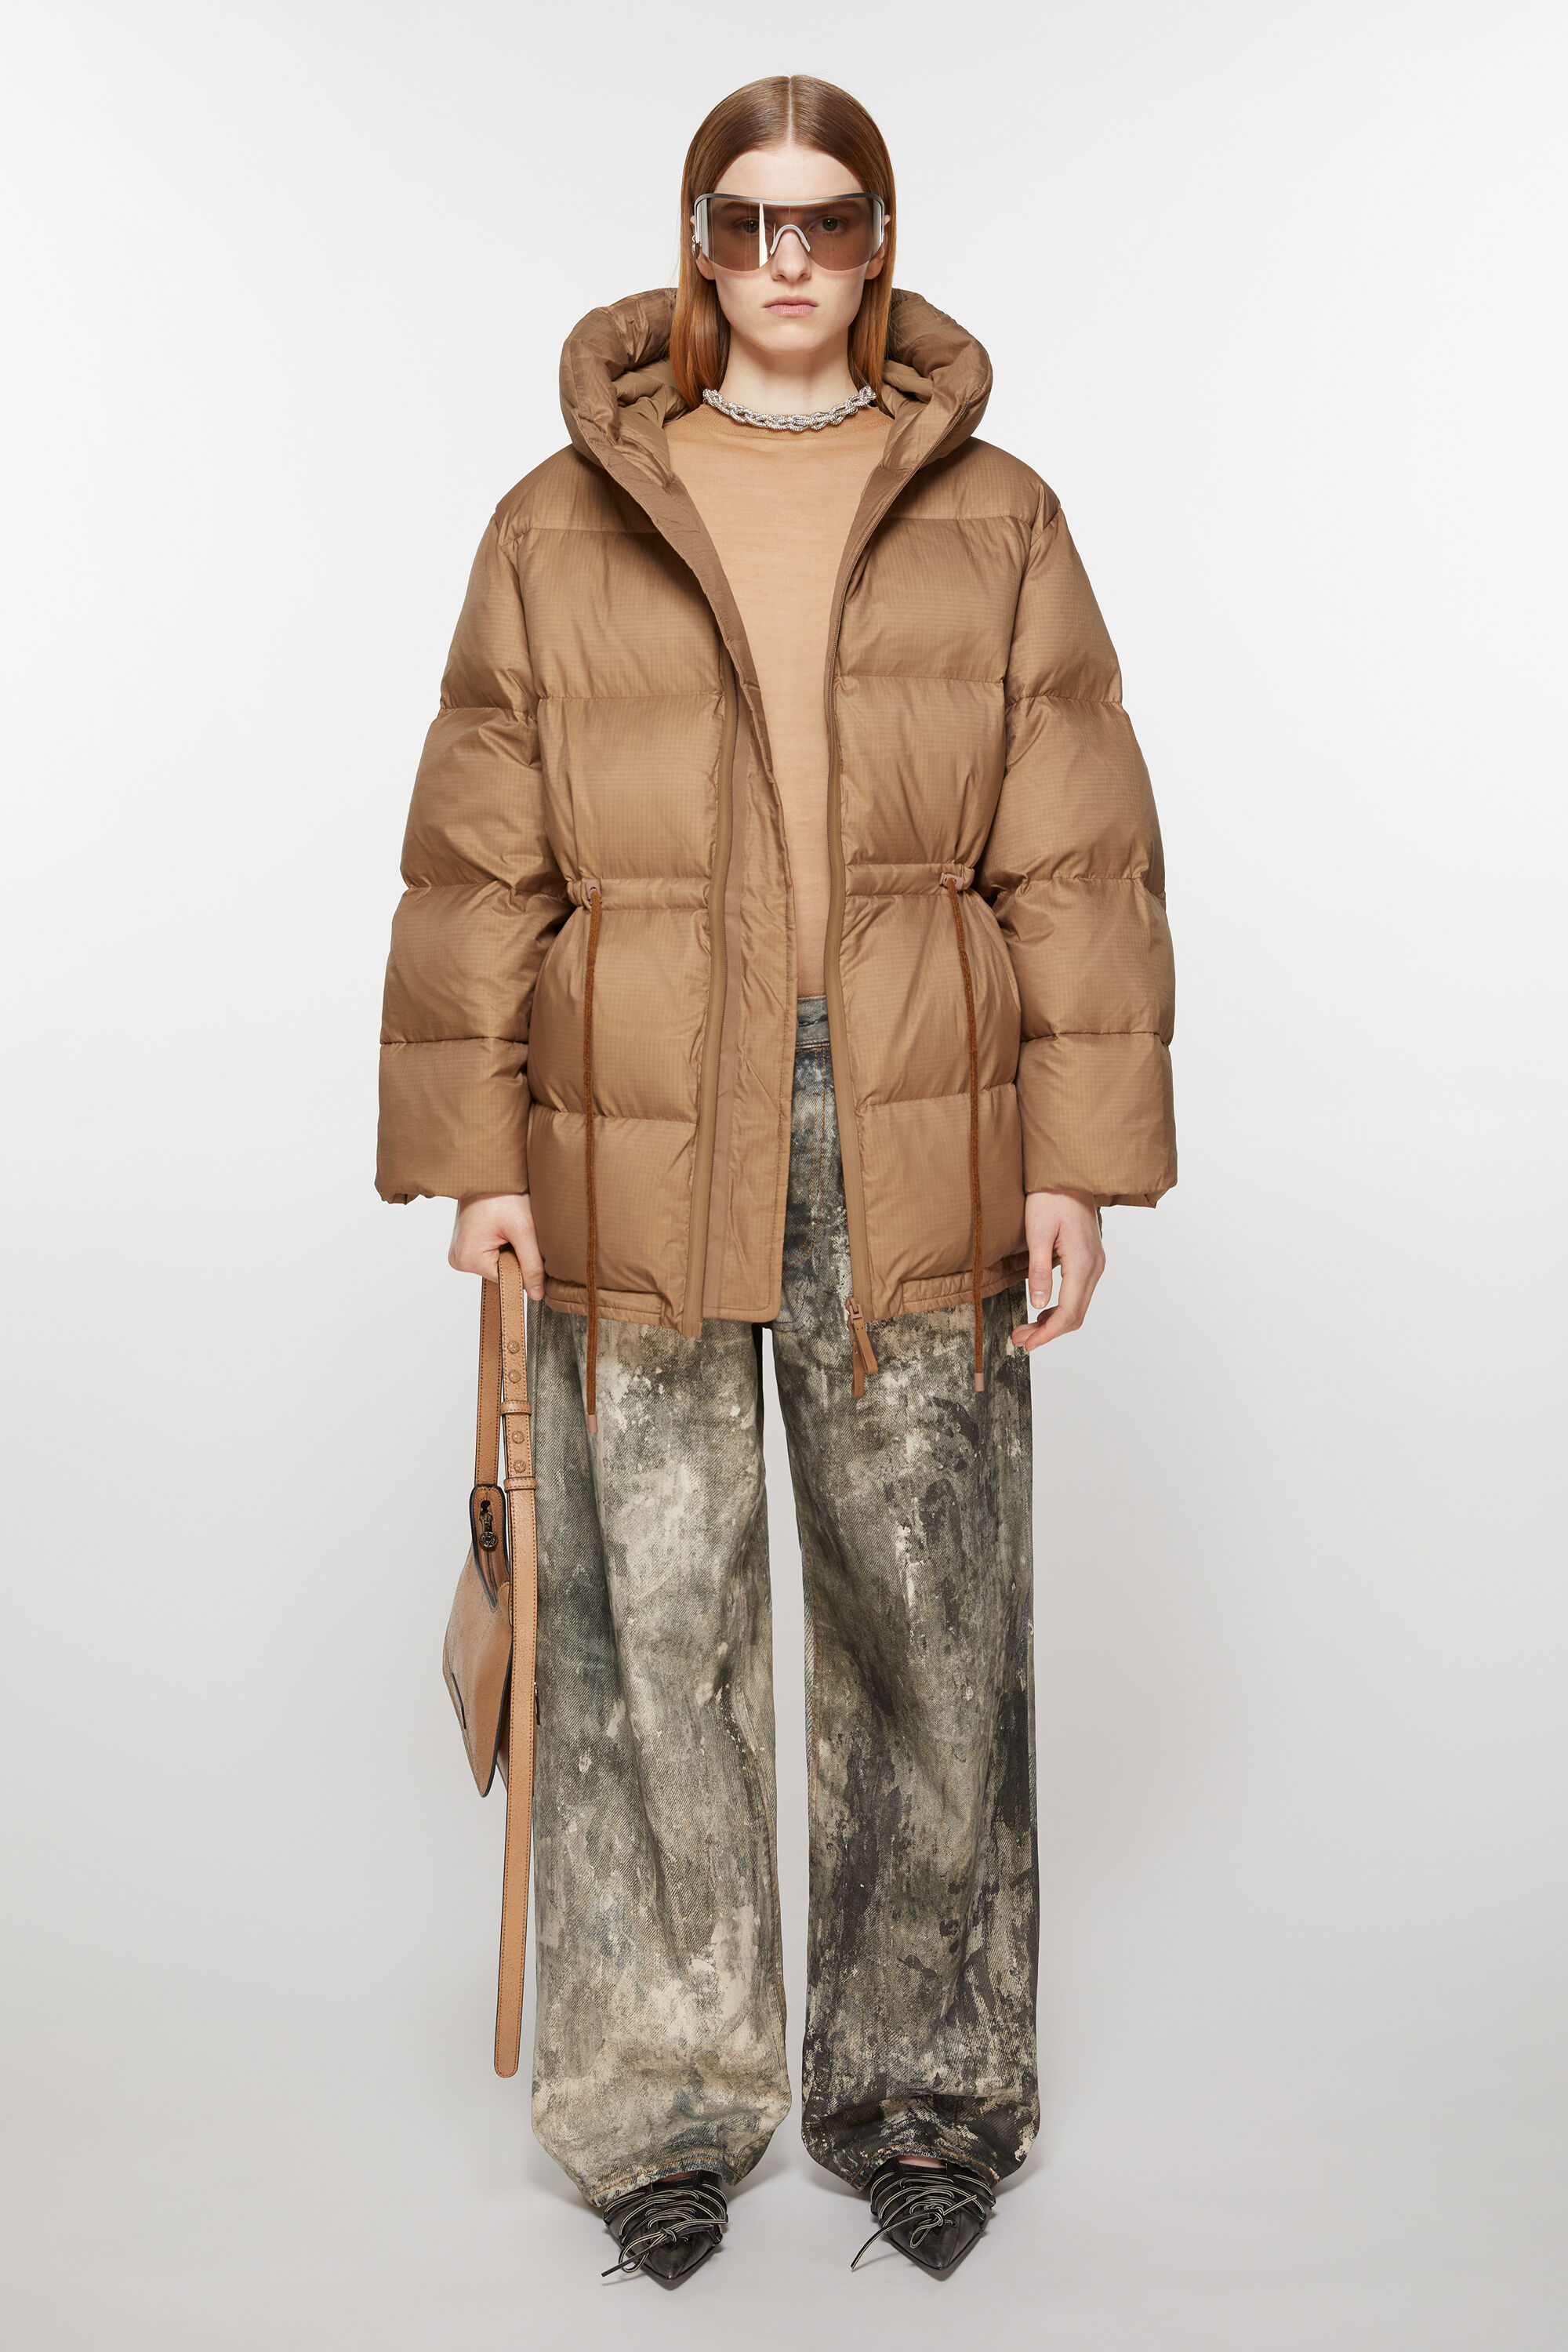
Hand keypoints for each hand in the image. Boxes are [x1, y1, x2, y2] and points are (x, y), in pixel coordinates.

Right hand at [449, 1192, 545, 1298]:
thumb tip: (537, 1294)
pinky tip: (503, 1225)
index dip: (523, 1264)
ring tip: (508, 1224)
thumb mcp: (524, 1230)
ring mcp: (460, 1251)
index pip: (506, 1279)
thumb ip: (532, 1265)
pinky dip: (503, 1242)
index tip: (525, 1242)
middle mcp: (458, 1259)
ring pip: (498, 1262)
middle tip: (516, 1229)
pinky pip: (491, 1252)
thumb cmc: (503, 1192)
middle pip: (501, 1271)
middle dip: (516, 1253)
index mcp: (468, 1259)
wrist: (489, 1167)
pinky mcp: (466, 1243)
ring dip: (510, 1247)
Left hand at [1012, 1189, 1104, 1351]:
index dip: (1047, 1333)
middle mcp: (1094, 1267)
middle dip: (1047, 1332)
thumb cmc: (1051, 1197)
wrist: (1069, 1173)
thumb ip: (1038, 1271)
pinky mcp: (1090, 1259)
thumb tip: (1038, 1305)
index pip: (1068, 1312)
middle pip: (1075, 1315)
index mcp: (1082, 1263)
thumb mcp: (1038, 1233)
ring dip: (1053, 1322)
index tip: (1027, 1344)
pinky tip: (1041, 1311)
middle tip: (1019, 1339)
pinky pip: (1078, 1293)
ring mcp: (1095, 1263)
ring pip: (1077, 1306)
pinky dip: (1060, 1308)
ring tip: (1025, 1329)